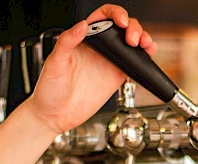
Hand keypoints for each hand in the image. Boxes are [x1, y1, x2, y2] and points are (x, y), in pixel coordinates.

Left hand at [27, 4, 156, 134]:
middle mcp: (99, 49)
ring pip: (131, 45)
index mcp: (83, 39)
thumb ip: (67, 41)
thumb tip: (83, 25)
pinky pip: (134, 66)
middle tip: (133, 38)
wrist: (55, 115)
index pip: (103, 16)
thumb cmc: (50, 89)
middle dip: (133, 27)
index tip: (120, 22)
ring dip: (143, 40)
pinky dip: (144, 60)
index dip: (115, 14)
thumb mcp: (55, 61)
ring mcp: (109, 64)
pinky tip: (147, 57)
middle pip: (122, 28)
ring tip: (145, 45)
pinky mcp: (116, 79)